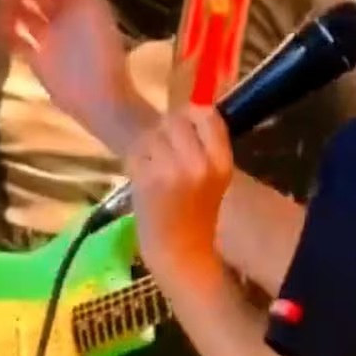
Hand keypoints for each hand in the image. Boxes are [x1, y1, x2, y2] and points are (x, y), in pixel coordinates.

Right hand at [0, 0, 150, 149]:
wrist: (98, 98)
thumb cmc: (97, 51)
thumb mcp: (92, 11)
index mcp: (80, 5)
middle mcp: (65, 19)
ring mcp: (51, 40)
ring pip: (26, 16)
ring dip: (12, 9)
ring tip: (1, 10)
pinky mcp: (39, 61)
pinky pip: (18, 42)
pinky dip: (8, 34)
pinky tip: (1, 30)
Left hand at [128, 106, 234, 282]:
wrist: (180, 250)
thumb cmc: (196, 213)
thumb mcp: (214, 176)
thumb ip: (204, 143)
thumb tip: (189, 105)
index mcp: (221, 162)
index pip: (206, 114)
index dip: (191, 114)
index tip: (185, 126)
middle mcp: (199, 164)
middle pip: (176, 119)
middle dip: (165, 130)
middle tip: (164, 150)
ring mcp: (171, 171)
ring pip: (153, 134)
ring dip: (148, 146)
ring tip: (153, 166)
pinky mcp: (146, 180)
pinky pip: (136, 152)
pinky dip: (135, 161)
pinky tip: (142, 178)